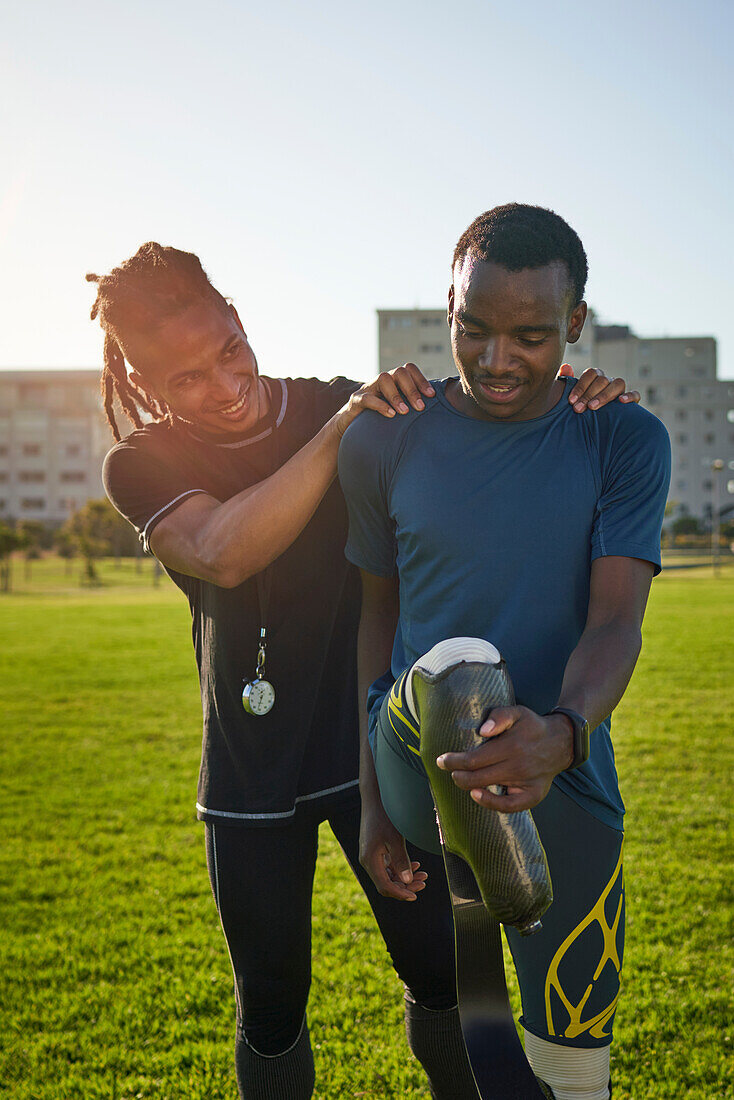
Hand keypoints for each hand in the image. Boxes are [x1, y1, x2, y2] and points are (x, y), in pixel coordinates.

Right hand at [333, 363, 435, 436]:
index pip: (409, 369)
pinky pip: (368, 398)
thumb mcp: (399, 410)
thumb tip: (440, 411)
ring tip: (405, 412)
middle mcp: (382, 381)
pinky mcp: (356, 400)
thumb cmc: (381, 419)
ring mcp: (368, 388)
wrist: (352, 426)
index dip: (421, 380)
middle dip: (412, 389)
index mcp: (394, 381)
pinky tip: (391, 415)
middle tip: (420, 407)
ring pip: (384, 379)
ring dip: (397, 395)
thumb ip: (414, 406)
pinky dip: (380, 405)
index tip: (431, 396)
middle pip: (399, 372)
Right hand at [359, 797, 427, 900]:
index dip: (400, 893)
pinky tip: (415, 865)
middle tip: (424, 883)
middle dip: (405, 886)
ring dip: (405, 877)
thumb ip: (401, 860)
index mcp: (369, 860)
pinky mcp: (375, 849)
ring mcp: (371, 855)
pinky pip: (387, 865)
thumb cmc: (385, 816)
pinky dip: (400, 867)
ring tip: (423, 875)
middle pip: (386, 882)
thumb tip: (408, 881)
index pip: (384, 886)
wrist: (375, 798)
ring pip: (388, 874)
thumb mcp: (395, 838)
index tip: (415, 895)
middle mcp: (368, 860)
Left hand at [436, 707, 573, 812]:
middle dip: (457, 775)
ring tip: (460, 778)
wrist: (560, 743)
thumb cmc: (532, 727)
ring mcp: (526, 783)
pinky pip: (509, 806)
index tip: (442, 759)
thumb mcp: (517, 712)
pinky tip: (477, 795)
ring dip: (469, 786)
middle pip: (477, 777)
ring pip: (489, 789)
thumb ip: (499, 716)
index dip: (454, 761)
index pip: (474, 759)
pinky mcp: (533, 795)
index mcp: (512, 746)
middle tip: (448, 769)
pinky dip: (490, 803)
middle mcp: (519, 766)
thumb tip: (482, 731)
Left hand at [559, 364, 640, 412]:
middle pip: (602, 380)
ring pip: (618, 384)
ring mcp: (620, 390)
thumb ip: (567, 381)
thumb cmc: (580, 409)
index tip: (571, 401)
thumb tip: (566, 367)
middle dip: (588, 394)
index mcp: (595, 378)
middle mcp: (608, 382)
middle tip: (578, 408)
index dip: (580, 386)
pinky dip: (630, 396)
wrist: (592, 428)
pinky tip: (621, 402)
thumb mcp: (572, 398)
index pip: (590, 374)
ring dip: (604, 395)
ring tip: (593, 407)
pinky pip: (635, 394)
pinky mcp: (631, 401)